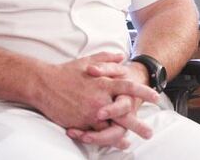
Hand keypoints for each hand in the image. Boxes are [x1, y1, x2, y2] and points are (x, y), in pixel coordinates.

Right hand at [33, 52, 158, 132]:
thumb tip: (122, 57)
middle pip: (123, 112)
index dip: (143, 92)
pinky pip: (94, 133)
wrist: (44, 84)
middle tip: (149, 132)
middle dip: (138, 123)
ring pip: (109, 127)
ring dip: (121, 136)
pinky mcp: (80, 122)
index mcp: (103, 82)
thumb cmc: (67, 72)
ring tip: (129, 143)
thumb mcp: (88, 61)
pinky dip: (103, 139)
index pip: (128, 87)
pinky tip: (109, 143)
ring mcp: (90, 112)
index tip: (155, 97)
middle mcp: (99, 98)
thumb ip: (107, 59)